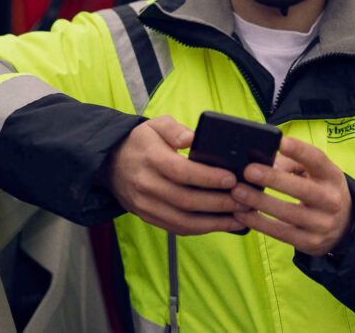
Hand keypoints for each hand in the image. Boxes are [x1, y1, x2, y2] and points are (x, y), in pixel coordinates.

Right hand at [104, 115, 244, 234]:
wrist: (110, 163)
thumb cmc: (140, 142)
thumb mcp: (155, 125)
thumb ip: (174, 129)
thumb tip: (192, 138)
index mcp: (150, 158)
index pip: (182, 172)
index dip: (208, 177)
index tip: (232, 178)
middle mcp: (146, 185)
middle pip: (186, 200)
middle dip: (219, 202)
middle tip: (244, 200)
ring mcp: (145, 205)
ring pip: (182, 221)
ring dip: (214, 222)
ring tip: (239, 217)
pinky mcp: (148, 217)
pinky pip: (176, 228)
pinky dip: (201, 229)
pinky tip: (221, 224)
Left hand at [231, 136, 352, 255]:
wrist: (343, 226)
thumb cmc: (319, 189)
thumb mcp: (314, 173)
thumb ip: (291, 163)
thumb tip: (265, 164)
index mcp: (332, 176)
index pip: (317, 160)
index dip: (299, 150)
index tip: (280, 141)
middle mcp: (331, 200)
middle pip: (302, 189)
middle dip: (274, 179)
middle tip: (248, 171)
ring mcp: (322, 224)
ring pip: (289, 213)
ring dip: (260, 202)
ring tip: (238, 192)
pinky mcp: (310, 242)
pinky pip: (281, 233)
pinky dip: (259, 223)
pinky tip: (242, 213)